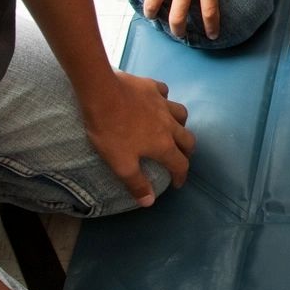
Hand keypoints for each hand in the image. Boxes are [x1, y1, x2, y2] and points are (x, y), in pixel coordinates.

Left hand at [80, 70, 194, 205]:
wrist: (101, 93)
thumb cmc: (110, 131)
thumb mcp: (120, 163)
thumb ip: (136, 183)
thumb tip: (150, 202)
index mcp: (163, 145)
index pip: (180, 164)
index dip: (180, 176)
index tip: (177, 184)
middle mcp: (169, 124)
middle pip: (188, 139)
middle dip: (187, 151)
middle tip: (181, 158)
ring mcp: (162, 103)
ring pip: (182, 114)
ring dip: (182, 125)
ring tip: (175, 129)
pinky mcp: (152, 87)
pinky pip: (165, 94)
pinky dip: (165, 100)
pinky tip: (158, 101)